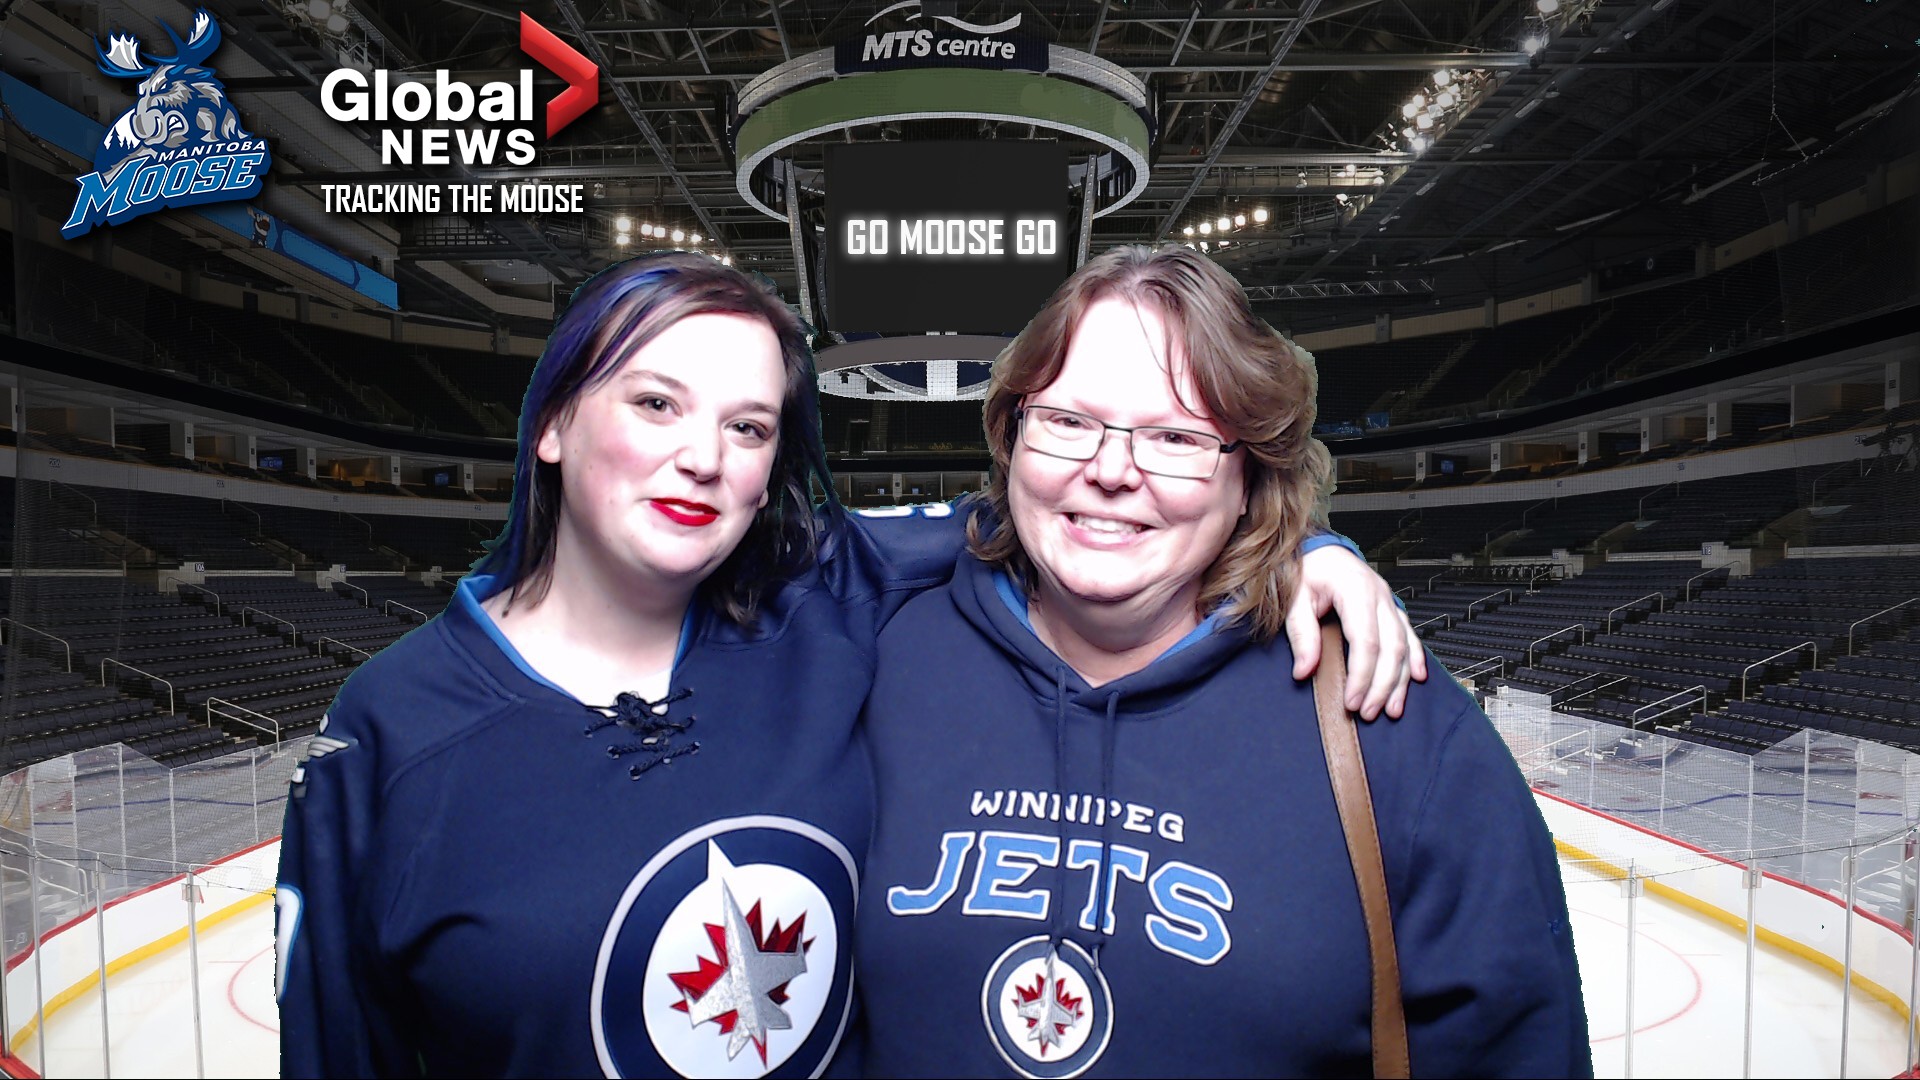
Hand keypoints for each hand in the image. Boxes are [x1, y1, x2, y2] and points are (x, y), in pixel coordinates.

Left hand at [1287, 545, 1427, 719]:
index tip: (1351, 701)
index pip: (1366, 642)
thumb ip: (1301, 634)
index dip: (1361, 676)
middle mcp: (1379, 595)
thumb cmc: (1305, 569)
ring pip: (1404, 645)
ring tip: (1392, 709)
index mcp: (1355, 590)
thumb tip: (1304, 670)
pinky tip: (1418, 678)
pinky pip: (1410, 635)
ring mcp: (1389, 601)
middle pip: (1390, 648)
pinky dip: (1415, 658)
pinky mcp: (1391, 608)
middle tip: (1368, 712)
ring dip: (1400, 680)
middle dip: (1381, 685)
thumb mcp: (1294, 598)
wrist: (1316, 549)